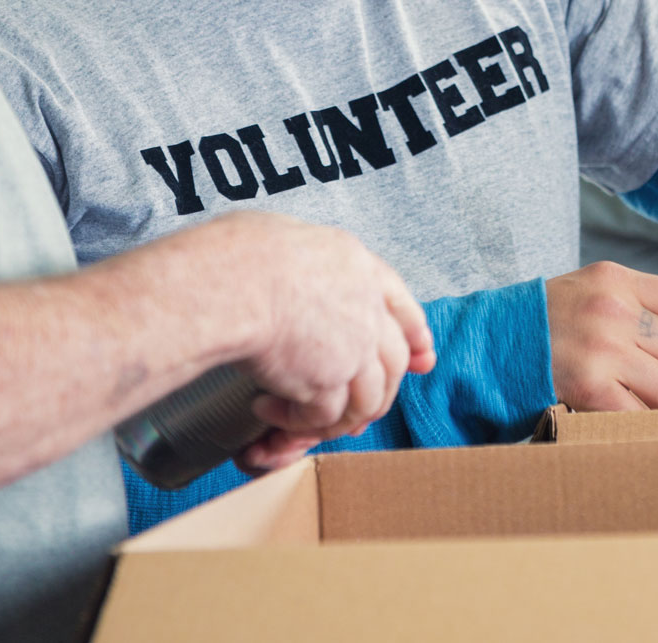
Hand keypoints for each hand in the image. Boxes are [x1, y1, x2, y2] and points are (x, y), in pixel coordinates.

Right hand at [218, 214, 434, 472]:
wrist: (236, 282)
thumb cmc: (240, 254)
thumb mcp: (284, 234)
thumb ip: (302, 261)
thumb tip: (284, 266)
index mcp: (359, 267)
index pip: (401, 306)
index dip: (413, 335)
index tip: (421, 355)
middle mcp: (368, 309)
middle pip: (394, 360)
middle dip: (382, 389)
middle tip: (356, 411)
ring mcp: (356, 349)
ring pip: (368, 399)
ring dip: (337, 416)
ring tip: (295, 415)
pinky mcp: (330, 383)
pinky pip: (325, 418)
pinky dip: (295, 421)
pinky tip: (264, 408)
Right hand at [546, 261, 657, 411]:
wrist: (491, 344)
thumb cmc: (551, 320)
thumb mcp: (592, 289)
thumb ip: (644, 303)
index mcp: (617, 280)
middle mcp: (613, 311)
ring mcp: (601, 351)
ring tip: (654, 399)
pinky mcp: (588, 388)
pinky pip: (642, 417)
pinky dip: (642, 422)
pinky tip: (628, 413)